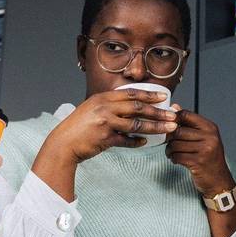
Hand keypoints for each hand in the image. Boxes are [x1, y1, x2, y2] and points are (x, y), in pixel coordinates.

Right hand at [46, 88, 177, 163]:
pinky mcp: (105, 138)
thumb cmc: (78, 127)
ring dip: (155, 127)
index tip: (163, 95)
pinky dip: (136, 142)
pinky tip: (144, 143)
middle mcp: (105, 107)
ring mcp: (105, 122)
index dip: (149, 94)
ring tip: (169, 129)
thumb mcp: (92, 109)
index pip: (131, 93)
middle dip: (158, 111)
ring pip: (136, 124)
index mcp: (103, 98)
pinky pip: (126, 140)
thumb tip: (131, 108)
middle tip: (172, 114)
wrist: (63, 143)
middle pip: (137, 107)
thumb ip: (110, 107)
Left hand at [165, 107, 235, 195]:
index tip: (169, 126)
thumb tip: (174, 107)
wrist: (219, 180)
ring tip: (172, 153)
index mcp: (210, 127)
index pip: (186, 115)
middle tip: (169, 143)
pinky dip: (173, 158)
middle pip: (178, 130)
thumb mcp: (204, 137)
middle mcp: (209, 137)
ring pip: (175, 144)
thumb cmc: (209, 158)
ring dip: (170, 150)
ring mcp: (205, 150)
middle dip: (169, 138)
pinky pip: (177, 156)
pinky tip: (176, 160)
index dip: (173, 119)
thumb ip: (189, 123)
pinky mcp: (198, 162)